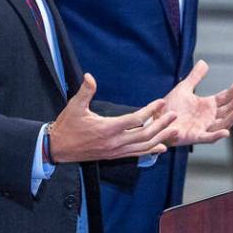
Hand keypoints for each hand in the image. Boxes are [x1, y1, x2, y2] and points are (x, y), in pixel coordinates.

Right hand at [49, 74, 177, 162]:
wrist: (58, 148)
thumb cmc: (67, 126)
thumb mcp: (74, 106)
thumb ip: (85, 91)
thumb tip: (90, 76)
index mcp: (107, 128)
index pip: (135, 119)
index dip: (149, 111)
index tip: (160, 102)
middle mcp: (114, 142)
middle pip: (144, 134)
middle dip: (161, 125)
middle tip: (174, 115)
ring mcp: (115, 151)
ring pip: (143, 146)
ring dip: (160, 138)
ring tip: (174, 130)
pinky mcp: (114, 156)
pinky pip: (136, 154)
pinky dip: (150, 151)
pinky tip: (161, 147)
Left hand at [161, 60, 232, 146]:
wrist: (156, 119)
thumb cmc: (170, 106)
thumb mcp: (184, 88)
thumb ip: (195, 77)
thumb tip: (204, 62)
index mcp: (208, 105)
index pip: (227, 96)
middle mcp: (209, 117)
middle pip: (228, 109)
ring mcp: (204, 127)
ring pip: (222, 124)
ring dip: (231, 118)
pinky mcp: (195, 136)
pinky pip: (209, 138)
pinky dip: (217, 136)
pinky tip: (226, 132)